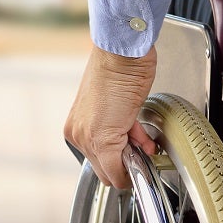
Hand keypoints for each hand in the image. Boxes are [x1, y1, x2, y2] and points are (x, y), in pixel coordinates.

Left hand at [65, 45, 157, 188]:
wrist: (122, 52)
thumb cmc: (121, 68)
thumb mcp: (114, 104)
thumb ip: (116, 127)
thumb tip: (129, 147)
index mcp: (77, 125)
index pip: (97, 161)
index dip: (120, 159)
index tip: (133, 151)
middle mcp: (78, 134)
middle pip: (104, 169)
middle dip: (127, 161)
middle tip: (141, 146)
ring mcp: (87, 138)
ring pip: (112, 170)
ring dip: (134, 158)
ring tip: (143, 141)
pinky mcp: (101, 140)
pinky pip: (118, 169)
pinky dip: (136, 164)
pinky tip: (145, 143)